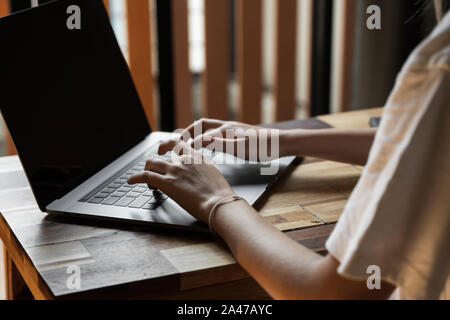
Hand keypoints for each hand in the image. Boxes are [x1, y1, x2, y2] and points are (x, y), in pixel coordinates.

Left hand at [127, 142, 233, 222]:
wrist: (219, 203)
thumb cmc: (220, 194)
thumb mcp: (213, 174)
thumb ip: (202, 171)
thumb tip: (198, 176)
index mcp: (196, 157)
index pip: (177, 143)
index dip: (166, 145)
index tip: (163, 150)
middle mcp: (183, 160)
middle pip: (161, 155)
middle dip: (154, 163)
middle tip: (153, 171)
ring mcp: (174, 171)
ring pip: (151, 164)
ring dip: (146, 171)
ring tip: (146, 181)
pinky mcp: (167, 183)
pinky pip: (145, 176)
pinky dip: (135, 178)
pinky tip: (130, 181)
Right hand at [159, 118, 282, 161]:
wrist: (281, 143)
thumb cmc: (262, 147)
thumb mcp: (239, 148)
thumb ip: (218, 143)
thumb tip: (199, 140)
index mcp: (225, 129)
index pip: (200, 132)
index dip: (187, 140)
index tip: (177, 150)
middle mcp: (227, 127)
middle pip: (201, 125)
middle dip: (188, 132)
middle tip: (176, 141)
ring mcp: (232, 130)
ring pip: (208, 130)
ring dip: (197, 135)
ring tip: (187, 145)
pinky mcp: (238, 136)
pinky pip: (217, 135)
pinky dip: (207, 140)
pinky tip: (209, 149)